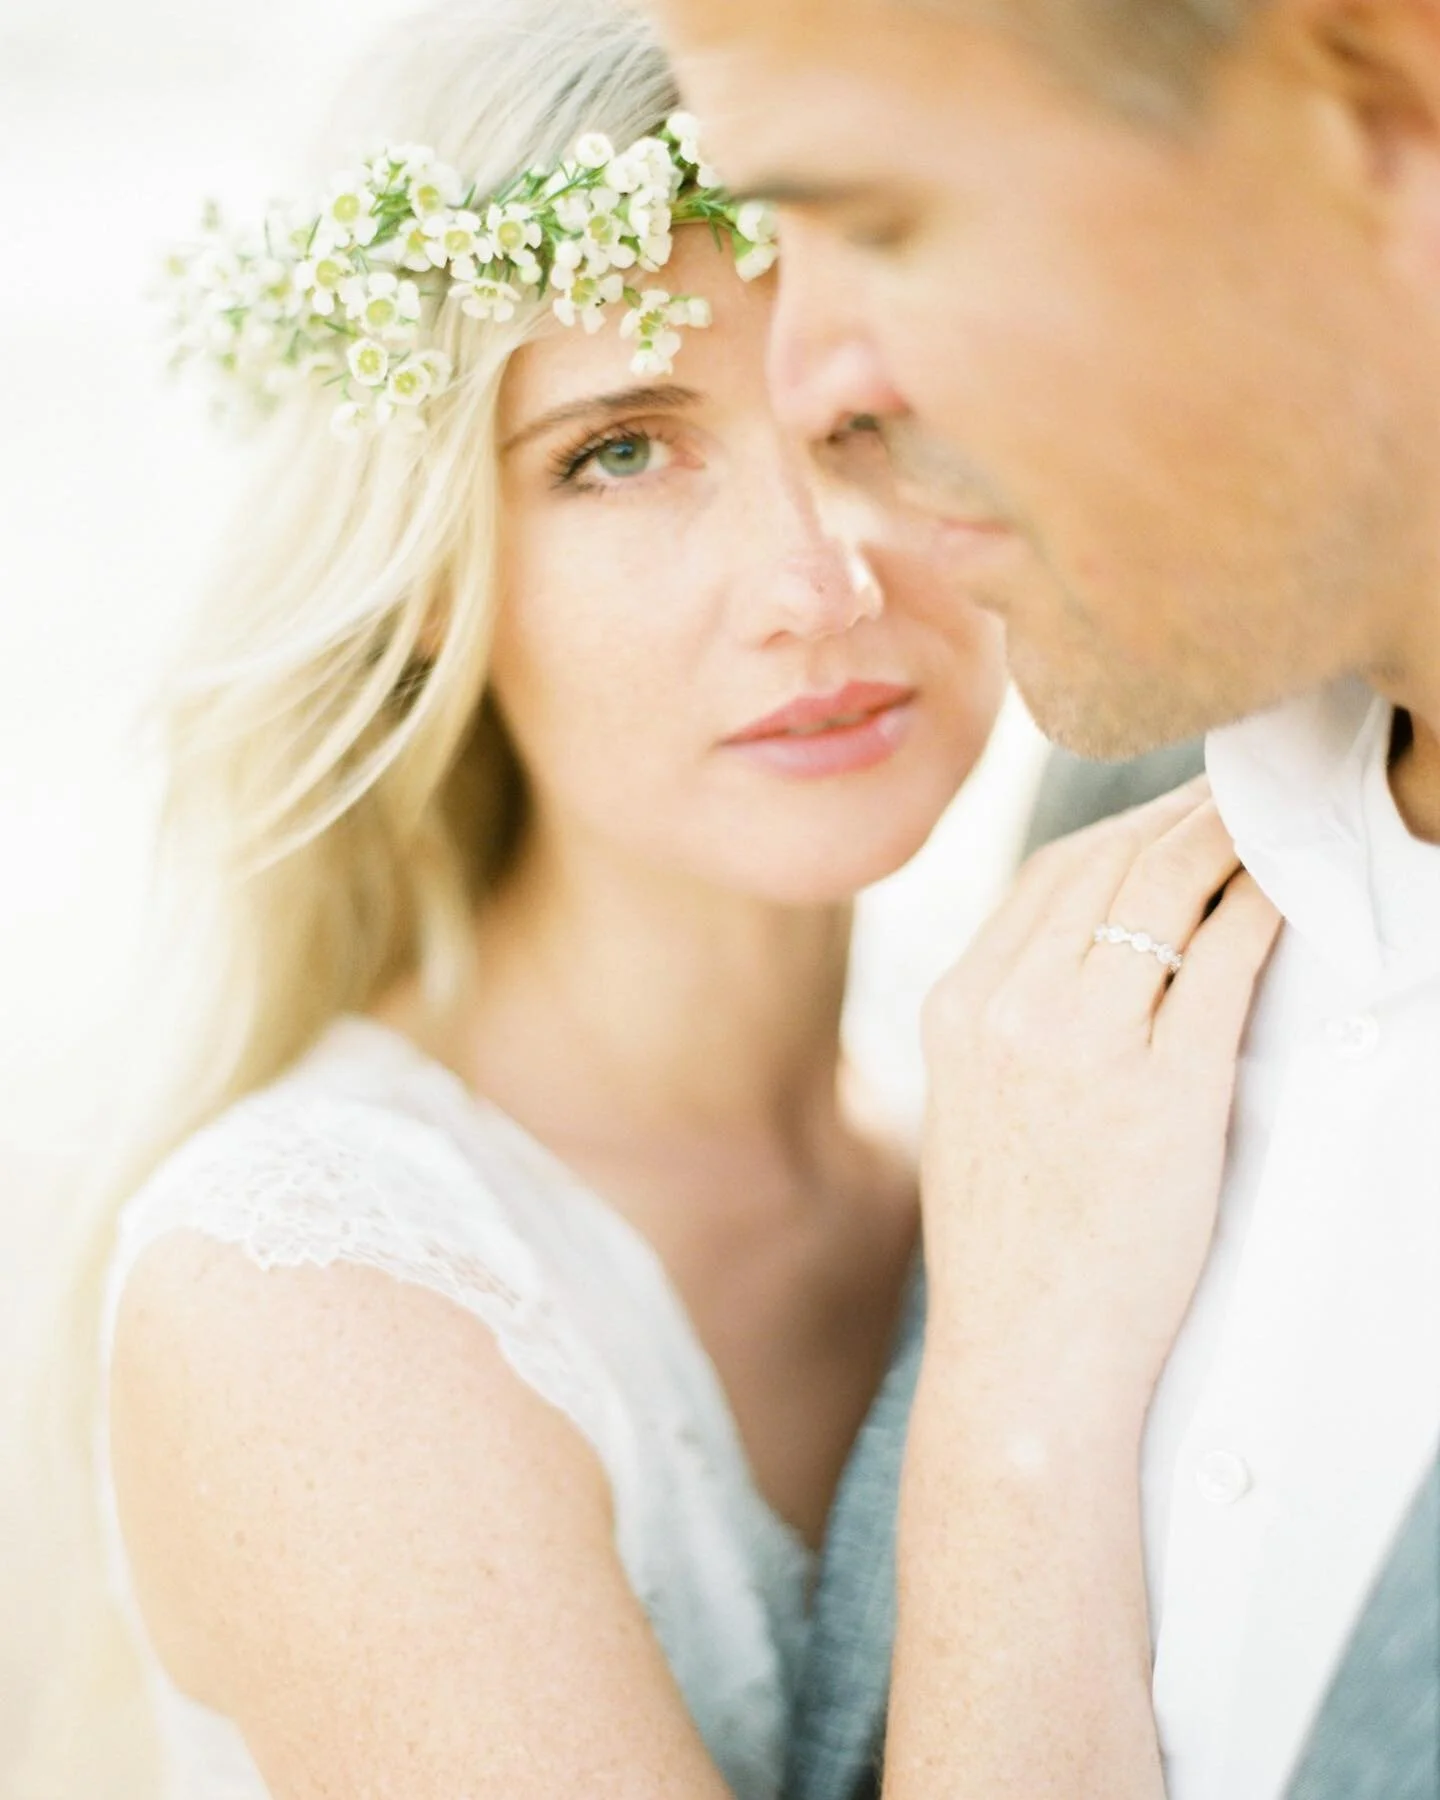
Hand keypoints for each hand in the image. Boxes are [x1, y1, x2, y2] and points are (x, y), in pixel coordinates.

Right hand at [918, 778, 1280, 1428]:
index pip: (1049, 875)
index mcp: (957, 1010)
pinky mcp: (1159, 1090)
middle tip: (1243, 788)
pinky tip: (1290, 888)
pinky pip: (1221, 961)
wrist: (1024, 1357)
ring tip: (1273, 816)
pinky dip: (1261, 908)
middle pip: (1106, 864)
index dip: (1125, 828)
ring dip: (1227, 839)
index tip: (1174, 814)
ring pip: (1163, 891)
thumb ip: (1015, 1022)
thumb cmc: (1013, 1246)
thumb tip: (1095, 952)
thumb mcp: (976, 1110)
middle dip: (1182, 814)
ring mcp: (1079, 1046)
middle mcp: (1007, 1010)